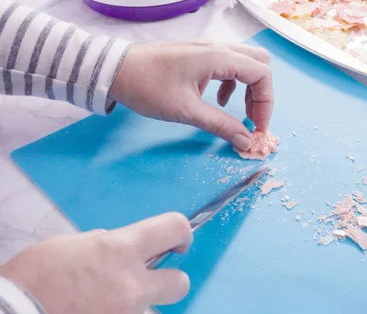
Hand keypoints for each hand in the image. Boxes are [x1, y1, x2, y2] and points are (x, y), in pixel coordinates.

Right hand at [0, 213, 192, 313]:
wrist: (16, 313)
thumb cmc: (34, 276)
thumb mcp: (69, 244)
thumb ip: (101, 242)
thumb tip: (113, 242)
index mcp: (120, 249)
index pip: (174, 228)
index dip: (182, 232)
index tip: (178, 240)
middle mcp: (132, 283)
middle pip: (181, 283)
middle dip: (171, 279)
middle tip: (151, 278)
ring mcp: (127, 312)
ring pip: (150, 307)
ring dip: (135, 301)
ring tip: (104, 298)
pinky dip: (117, 313)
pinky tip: (95, 308)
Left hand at [108, 41, 273, 150]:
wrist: (114, 70)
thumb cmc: (147, 87)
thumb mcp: (186, 111)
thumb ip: (220, 125)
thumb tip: (245, 141)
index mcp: (217, 57)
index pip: (261, 74)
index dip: (266, 103)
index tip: (258, 127)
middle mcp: (216, 48)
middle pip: (259, 63)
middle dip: (262, 93)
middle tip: (253, 118)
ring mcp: (207, 49)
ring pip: (244, 63)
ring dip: (248, 88)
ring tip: (240, 113)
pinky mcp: (197, 55)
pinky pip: (228, 65)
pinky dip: (232, 84)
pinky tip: (219, 101)